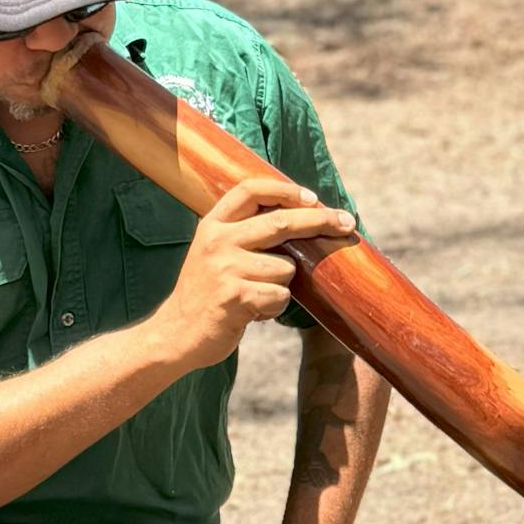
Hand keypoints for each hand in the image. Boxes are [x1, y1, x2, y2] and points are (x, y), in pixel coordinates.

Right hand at [150, 176, 355, 371]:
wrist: (176, 334)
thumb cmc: (207, 293)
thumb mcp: (215, 252)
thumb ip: (245, 233)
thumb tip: (300, 217)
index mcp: (213, 224)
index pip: (250, 190)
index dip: (284, 189)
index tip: (313, 197)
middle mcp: (218, 240)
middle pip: (281, 222)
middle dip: (320, 221)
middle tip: (347, 223)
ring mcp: (225, 268)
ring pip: (287, 268)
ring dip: (282, 285)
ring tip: (257, 295)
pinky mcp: (235, 296)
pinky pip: (280, 295)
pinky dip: (275, 307)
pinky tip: (253, 313)